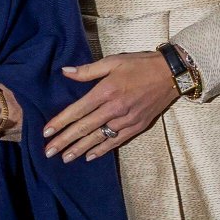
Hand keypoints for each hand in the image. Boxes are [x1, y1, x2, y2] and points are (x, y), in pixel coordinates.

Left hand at [43, 50, 179, 160]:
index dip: (61, 122)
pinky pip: (116, 141)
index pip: (78, 110)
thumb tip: (65, 72)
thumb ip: (88, 70)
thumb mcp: (113, 61)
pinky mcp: (137, 126)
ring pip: (99, 138)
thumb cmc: (141, 64)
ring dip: (80, 149)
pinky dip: (102, 150)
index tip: (47, 132)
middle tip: (49, 152)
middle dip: (65, 141)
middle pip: (84, 128)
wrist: (172, 74)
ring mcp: (127, 120)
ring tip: (65, 158)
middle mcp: (115, 108)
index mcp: (106, 91)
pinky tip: (89, 156)